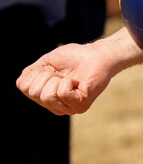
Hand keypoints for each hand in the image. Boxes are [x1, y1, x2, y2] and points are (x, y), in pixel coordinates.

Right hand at [16, 28, 142, 114]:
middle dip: (47, 75)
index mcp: (45, 97)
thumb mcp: (47, 62)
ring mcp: (67, 108)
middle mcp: (55, 106)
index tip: (52, 68)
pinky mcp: (80, 106)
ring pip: (47, 95)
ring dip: (57, 79)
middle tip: (62, 73)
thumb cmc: (75, 57)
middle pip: (34, 92)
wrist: (99, 54)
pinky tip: (77, 82)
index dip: (37, 72)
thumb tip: (22, 85)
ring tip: (70, 78)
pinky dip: (68, 82)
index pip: (24, 87)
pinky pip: (62, 93)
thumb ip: (31, 74)